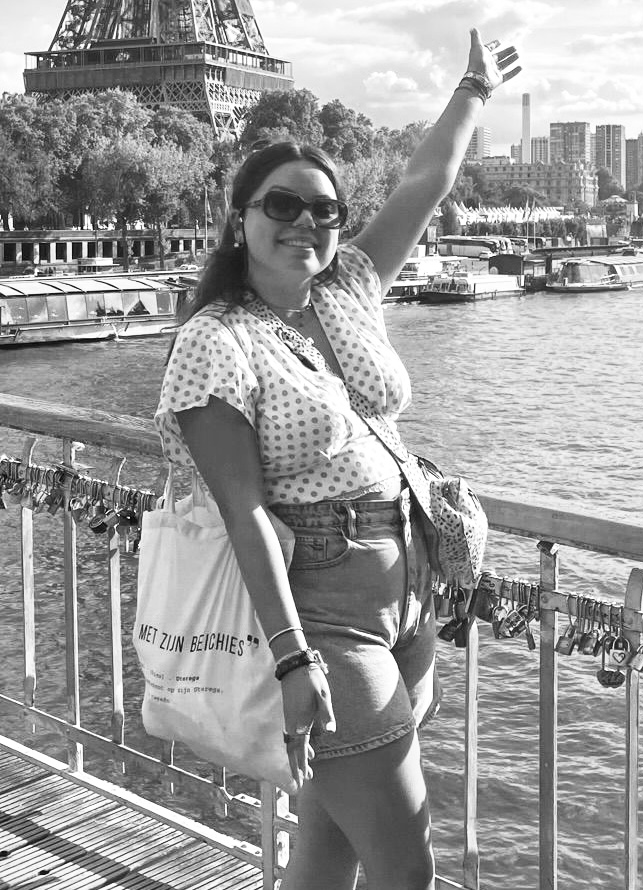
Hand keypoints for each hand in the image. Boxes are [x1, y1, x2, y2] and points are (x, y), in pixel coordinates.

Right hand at [281, 664, 335, 789]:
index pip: (300, 749)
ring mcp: (290, 719)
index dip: (301, 765)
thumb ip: (326, 714)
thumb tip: (330, 732)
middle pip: (293, 751)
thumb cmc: (311, 680)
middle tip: (301, 783)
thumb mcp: (323, 695)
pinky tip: (307, 748)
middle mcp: (293, 724)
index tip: (303, 780)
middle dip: (297, 767)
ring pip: (292, 744)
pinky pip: (293, 736)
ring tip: (306, 771)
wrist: (294, 667)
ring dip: (298, 758)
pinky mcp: (291, 714)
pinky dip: (298, 746)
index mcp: (301, 722)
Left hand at [467, 27, 520, 90]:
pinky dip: (514, 72)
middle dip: (507, 51)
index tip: (499, 42)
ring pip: (504, 64)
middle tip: (514, 47)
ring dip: (511, 59)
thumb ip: (476, 38)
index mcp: (484, 55)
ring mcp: (494, 71)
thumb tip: (472, 29)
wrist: (478, 79)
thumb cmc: (477, 62)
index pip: (489, 49)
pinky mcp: (498, 79)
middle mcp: (489, 63)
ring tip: (518, 54)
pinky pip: (508, 75)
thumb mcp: (476, 47)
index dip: (494, 45)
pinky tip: (520, 67)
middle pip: (500, 56)